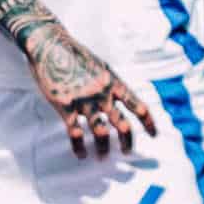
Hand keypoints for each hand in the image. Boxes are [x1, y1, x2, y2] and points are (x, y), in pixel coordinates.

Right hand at [21, 23, 157, 157]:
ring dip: (104, 148)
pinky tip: (81, 154)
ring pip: (100, 132)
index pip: (137, 105)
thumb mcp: (100, 65)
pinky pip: (75, 132)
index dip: (148, 122)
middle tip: (127, 153)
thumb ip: (110, 84)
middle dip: (127, 142)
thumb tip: (119, 100)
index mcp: (113, 81)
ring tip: (102, 158)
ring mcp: (84, 100)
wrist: (49, 45)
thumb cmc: (74, 54)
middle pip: (122, 124)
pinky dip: (79, 147)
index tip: (153, 135)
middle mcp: (102, 93)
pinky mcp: (65, 105)